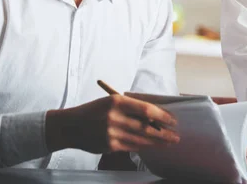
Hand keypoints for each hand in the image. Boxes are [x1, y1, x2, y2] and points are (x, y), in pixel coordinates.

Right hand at [46, 95, 179, 153]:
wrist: (70, 126)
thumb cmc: (94, 111)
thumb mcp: (111, 102)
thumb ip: (131, 108)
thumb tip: (155, 116)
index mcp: (117, 101)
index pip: (146, 109)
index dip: (163, 116)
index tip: (173, 120)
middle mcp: (114, 116)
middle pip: (146, 127)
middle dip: (164, 132)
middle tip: (176, 136)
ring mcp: (111, 133)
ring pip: (141, 139)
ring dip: (157, 142)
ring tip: (169, 142)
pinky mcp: (109, 145)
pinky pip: (132, 146)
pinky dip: (144, 146)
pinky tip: (152, 145)